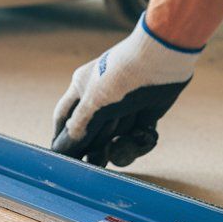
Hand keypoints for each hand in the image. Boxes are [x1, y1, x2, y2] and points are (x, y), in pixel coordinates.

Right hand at [52, 16, 201, 165]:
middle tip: (98, 159)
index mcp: (81, 89)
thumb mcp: (95, 105)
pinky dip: (140, 141)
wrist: (163, 60)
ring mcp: (122, 108)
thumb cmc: (123, 77)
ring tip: (127, 141)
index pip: (64, 119)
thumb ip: (77, 131)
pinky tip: (145, 134)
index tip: (63, 161)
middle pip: (91, 136)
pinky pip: (136, 138)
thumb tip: (58, 152)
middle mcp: (100, 99)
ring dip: (121, 147)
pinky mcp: (144, 115)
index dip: (61, 140)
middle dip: (97, 147)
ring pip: (114, 140)